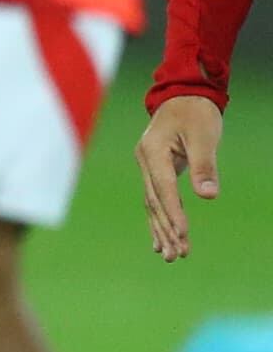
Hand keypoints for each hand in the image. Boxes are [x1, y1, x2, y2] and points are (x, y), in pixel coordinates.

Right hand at [140, 95, 224, 261]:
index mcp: (152, 152)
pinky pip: (155, 199)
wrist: (183, 95)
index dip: (173, 213)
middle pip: (154, 202)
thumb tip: (208, 196)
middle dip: (166, 230)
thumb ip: (204, 166)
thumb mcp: (204, 136)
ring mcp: (147, 166)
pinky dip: (160, 218)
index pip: (163, 189)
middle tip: (175, 256)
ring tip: (170, 256)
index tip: (183, 235)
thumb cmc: (196, 113)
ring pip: (152, 204)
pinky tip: (162, 238)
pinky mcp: (154, 170)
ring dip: (161, 230)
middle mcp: (144, 161)